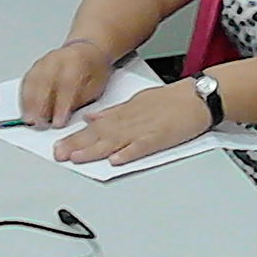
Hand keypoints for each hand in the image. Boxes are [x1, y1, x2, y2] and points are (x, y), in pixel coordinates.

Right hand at [19, 40, 111, 127]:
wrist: (87, 51)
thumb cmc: (93, 69)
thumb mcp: (95, 86)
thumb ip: (80, 100)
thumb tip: (65, 116)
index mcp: (76, 60)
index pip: (67, 84)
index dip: (61, 105)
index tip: (58, 122)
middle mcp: (57, 58)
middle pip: (45, 82)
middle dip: (40, 106)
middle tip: (39, 124)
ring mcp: (44, 61)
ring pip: (32, 82)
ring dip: (29, 103)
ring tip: (30, 120)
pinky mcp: (36, 66)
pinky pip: (26, 81)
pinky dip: (24, 97)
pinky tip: (26, 109)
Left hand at [52, 80, 212, 165]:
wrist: (198, 96)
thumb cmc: (172, 99)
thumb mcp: (138, 100)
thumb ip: (114, 111)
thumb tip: (92, 118)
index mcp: (126, 111)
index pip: (95, 126)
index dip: (75, 136)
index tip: (58, 145)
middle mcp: (131, 119)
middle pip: (100, 134)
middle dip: (77, 144)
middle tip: (58, 154)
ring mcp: (145, 129)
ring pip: (115, 141)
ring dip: (95, 150)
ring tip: (77, 158)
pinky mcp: (160, 137)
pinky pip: (141, 147)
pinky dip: (128, 153)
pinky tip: (115, 160)